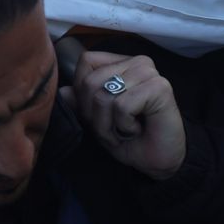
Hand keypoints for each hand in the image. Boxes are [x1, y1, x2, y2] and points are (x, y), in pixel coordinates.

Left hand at [62, 51, 186, 179]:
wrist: (160, 161)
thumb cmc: (131, 139)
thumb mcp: (99, 122)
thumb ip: (82, 104)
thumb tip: (63, 91)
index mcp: (122, 64)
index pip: (86, 62)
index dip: (83, 93)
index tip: (102, 115)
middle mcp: (137, 62)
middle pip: (90, 81)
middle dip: (94, 115)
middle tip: (115, 128)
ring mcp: (149, 73)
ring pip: (103, 95)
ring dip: (108, 124)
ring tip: (126, 130)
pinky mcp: (159, 87)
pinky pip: (121, 106)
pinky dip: (123, 126)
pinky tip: (137, 129)